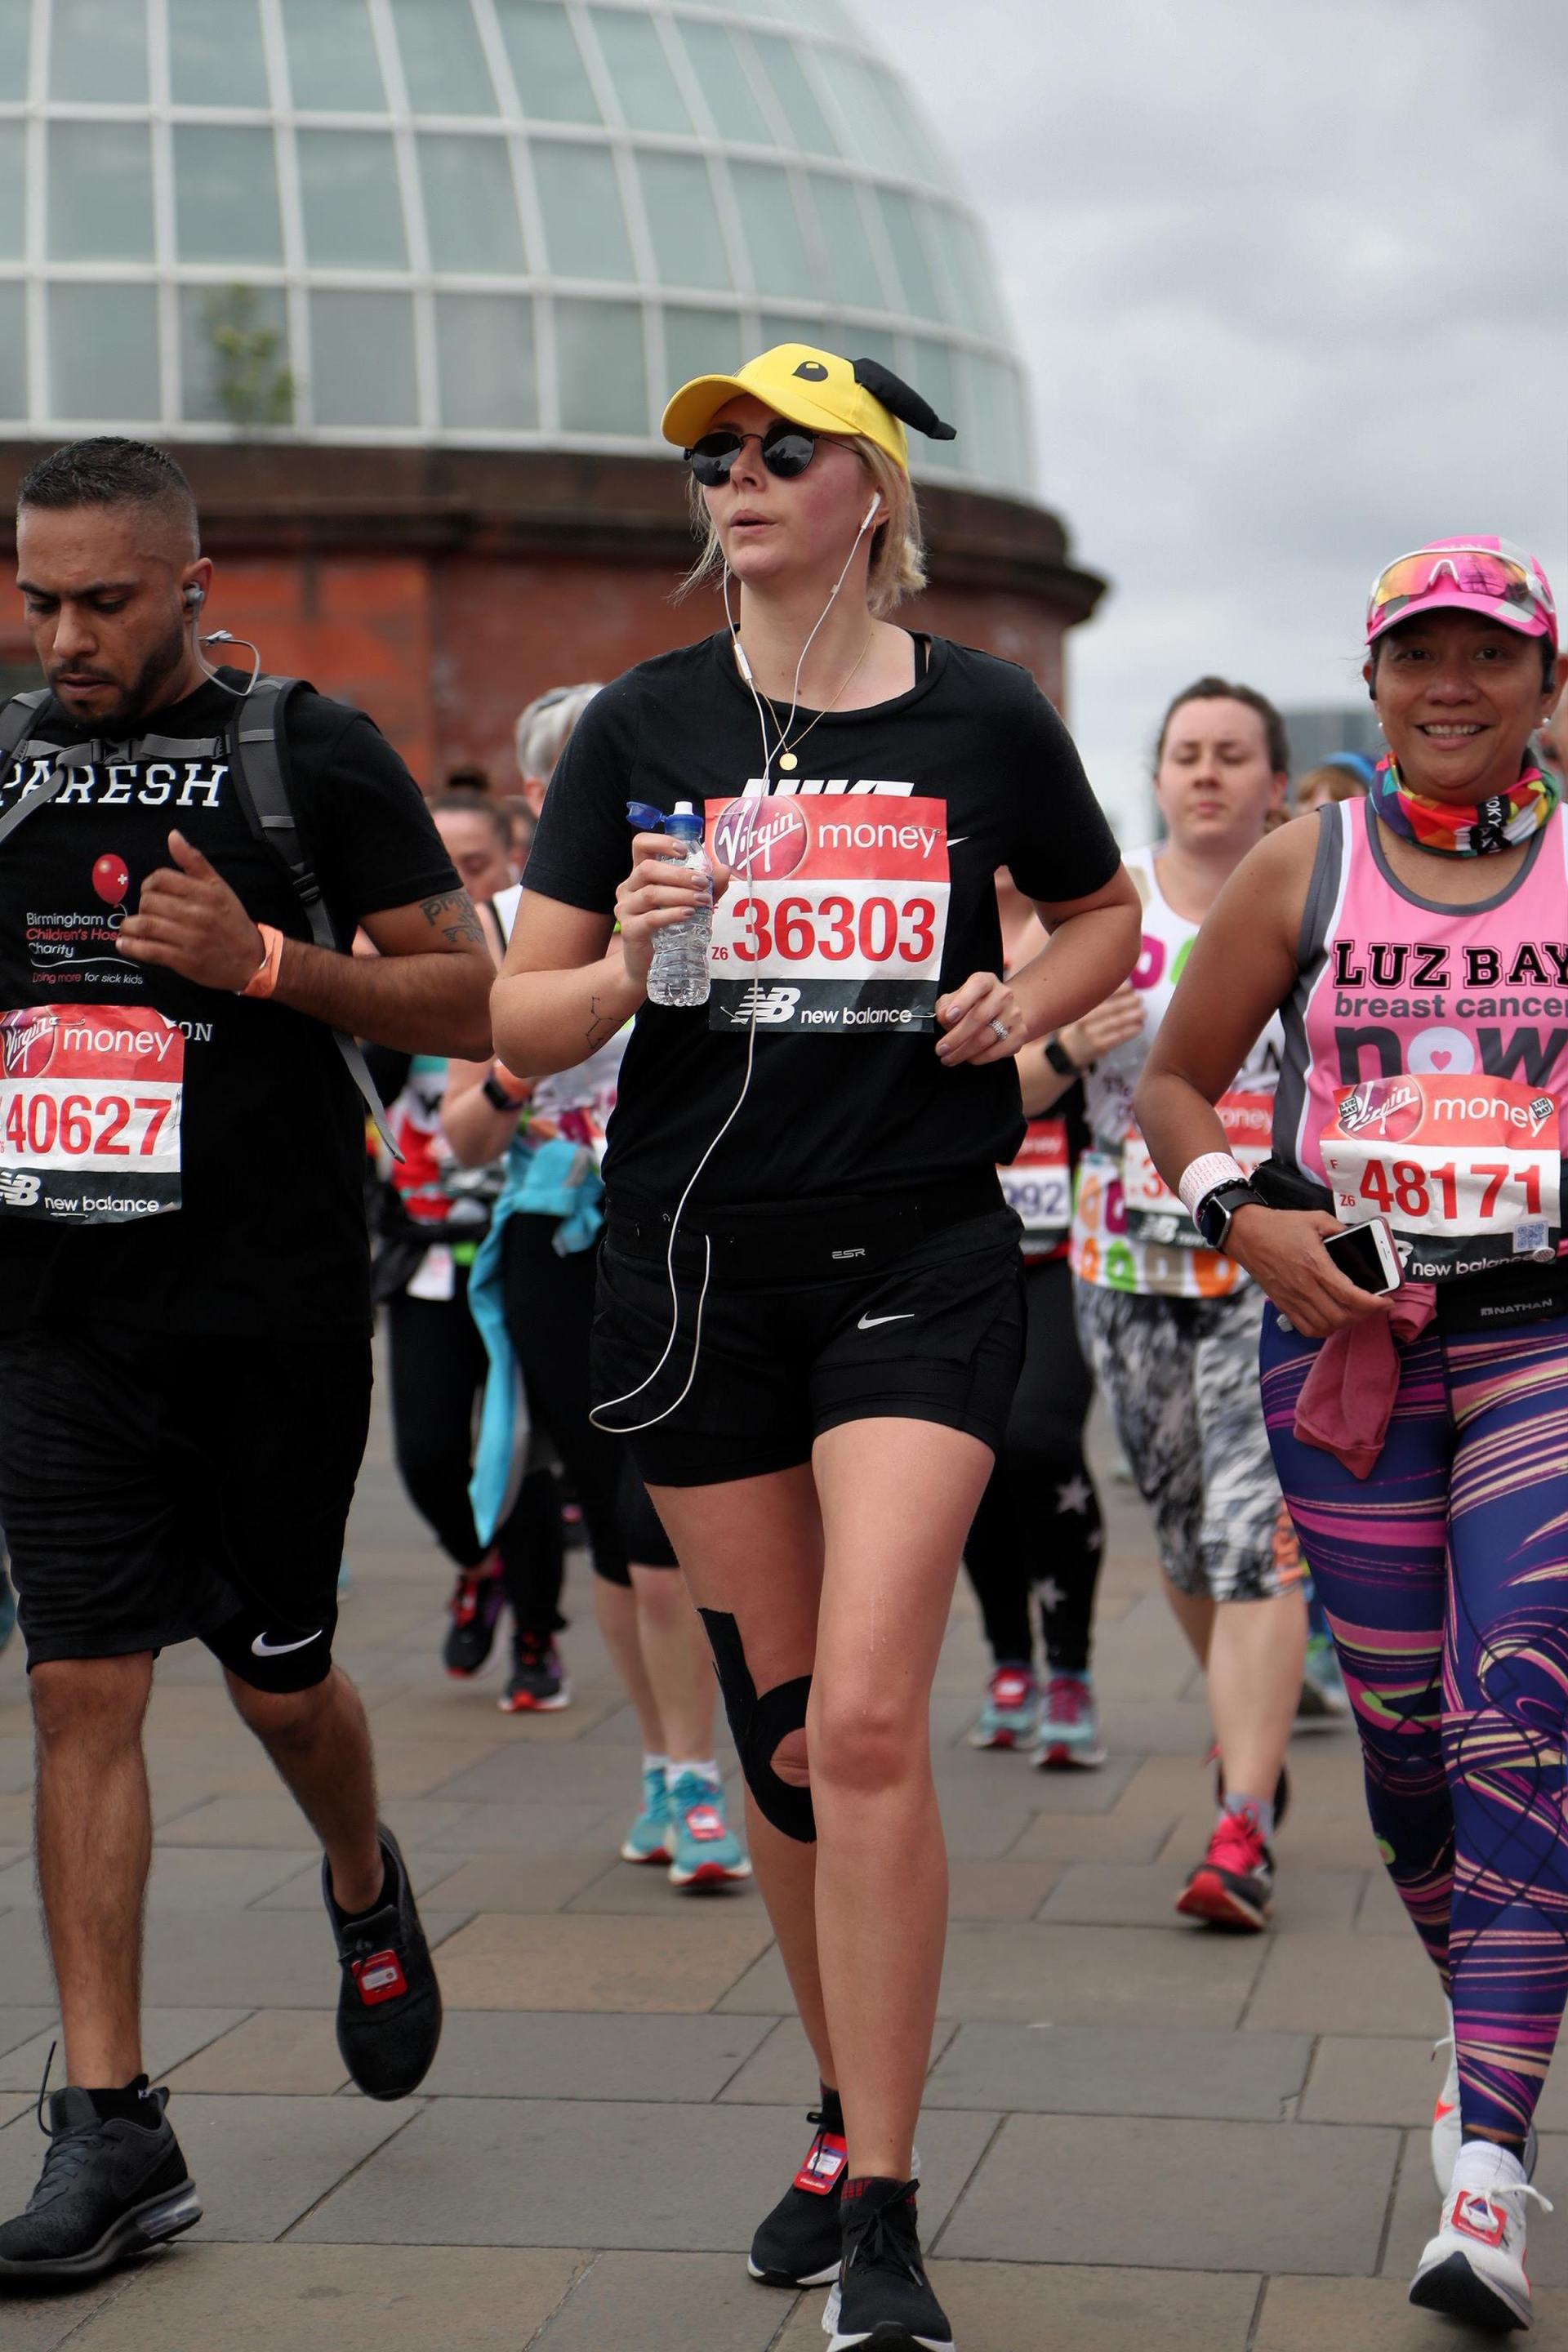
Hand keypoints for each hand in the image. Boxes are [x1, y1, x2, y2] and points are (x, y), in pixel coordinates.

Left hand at [117, 831, 264, 991]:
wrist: (250, 960)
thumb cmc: (232, 922)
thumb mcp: (219, 886)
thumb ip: (194, 861)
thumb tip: (173, 836)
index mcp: (205, 893)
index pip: (161, 879)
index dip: (149, 884)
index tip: (152, 892)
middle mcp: (197, 914)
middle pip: (149, 902)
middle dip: (142, 905)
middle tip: (147, 911)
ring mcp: (189, 939)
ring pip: (146, 925)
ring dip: (130, 926)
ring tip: (130, 927)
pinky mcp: (184, 961)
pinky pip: (149, 951)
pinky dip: (131, 947)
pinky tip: (125, 944)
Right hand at [613, 833, 730, 988]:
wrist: (647, 964)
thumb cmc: (668, 927)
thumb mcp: (691, 902)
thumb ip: (708, 887)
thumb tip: (724, 869)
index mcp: (640, 874)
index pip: (641, 845)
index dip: (660, 842)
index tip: (684, 851)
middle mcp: (628, 887)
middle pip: (647, 869)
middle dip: (679, 874)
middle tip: (702, 882)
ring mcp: (626, 909)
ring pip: (651, 893)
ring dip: (680, 894)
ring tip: (702, 900)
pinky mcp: (630, 930)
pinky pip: (650, 919)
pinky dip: (672, 914)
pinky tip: (688, 915)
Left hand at [935, 971, 1023, 1065]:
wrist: (1002, 1012)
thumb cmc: (973, 1006)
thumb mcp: (956, 999)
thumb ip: (946, 1005)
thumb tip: (943, 1016)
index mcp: (986, 982)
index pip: (977, 986)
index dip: (962, 1002)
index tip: (947, 1017)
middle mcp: (1003, 995)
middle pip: (979, 1017)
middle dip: (956, 1037)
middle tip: (941, 1049)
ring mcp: (1014, 1014)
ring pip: (987, 1037)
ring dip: (964, 1052)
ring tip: (949, 1058)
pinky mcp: (1020, 1033)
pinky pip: (998, 1051)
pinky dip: (980, 1058)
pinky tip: (969, 1059)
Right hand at [1059, 982, 1143, 1067]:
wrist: (1068, 1051)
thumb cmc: (1083, 1027)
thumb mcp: (1084, 1011)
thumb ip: (1101, 1000)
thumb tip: (1128, 986)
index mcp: (1082, 1008)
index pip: (1103, 995)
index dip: (1119, 990)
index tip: (1130, 988)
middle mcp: (1085, 1019)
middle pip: (1111, 1008)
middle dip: (1129, 1002)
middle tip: (1139, 999)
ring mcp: (1092, 1034)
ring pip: (1117, 1022)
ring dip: (1133, 1016)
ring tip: (1143, 1012)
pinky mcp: (1099, 1046)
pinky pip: (1118, 1037)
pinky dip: (1131, 1031)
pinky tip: (1139, 1026)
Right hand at [1225, 1205, 1390, 1337]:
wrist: (1246, 1235)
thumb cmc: (1279, 1226)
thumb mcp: (1315, 1219)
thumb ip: (1340, 1229)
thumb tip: (1358, 1238)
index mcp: (1316, 1266)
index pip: (1351, 1296)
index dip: (1374, 1304)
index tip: (1387, 1301)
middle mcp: (1304, 1287)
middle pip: (1342, 1316)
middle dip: (1365, 1314)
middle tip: (1374, 1305)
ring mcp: (1293, 1299)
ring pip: (1326, 1326)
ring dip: (1345, 1323)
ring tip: (1355, 1311)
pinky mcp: (1283, 1305)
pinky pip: (1307, 1329)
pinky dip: (1325, 1329)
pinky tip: (1332, 1318)